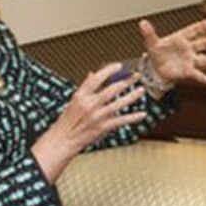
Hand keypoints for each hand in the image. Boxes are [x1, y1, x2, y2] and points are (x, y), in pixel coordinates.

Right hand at [31, 63, 147, 181]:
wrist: (63, 139)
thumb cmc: (68, 120)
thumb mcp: (74, 101)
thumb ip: (86, 87)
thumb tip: (93, 74)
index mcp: (81, 95)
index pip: (96, 79)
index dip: (109, 71)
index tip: (119, 66)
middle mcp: (89, 104)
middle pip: (111, 90)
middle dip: (125, 81)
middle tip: (136, 75)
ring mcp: (96, 116)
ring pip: (118, 104)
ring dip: (131, 96)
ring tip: (141, 90)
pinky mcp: (102, 127)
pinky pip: (121, 121)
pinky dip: (133, 117)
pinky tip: (142, 114)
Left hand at [141, 19, 205, 85]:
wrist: (156, 68)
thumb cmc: (157, 52)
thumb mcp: (151, 42)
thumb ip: (149, 33)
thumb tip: (142, 23)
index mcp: (180, 38)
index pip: (192, 31)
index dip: (201, 27)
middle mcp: (188, 49)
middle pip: (202, 44)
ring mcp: (190, 60)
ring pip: (203, 59)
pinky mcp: (187, 71)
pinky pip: (196, 73)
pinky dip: (201, 77)